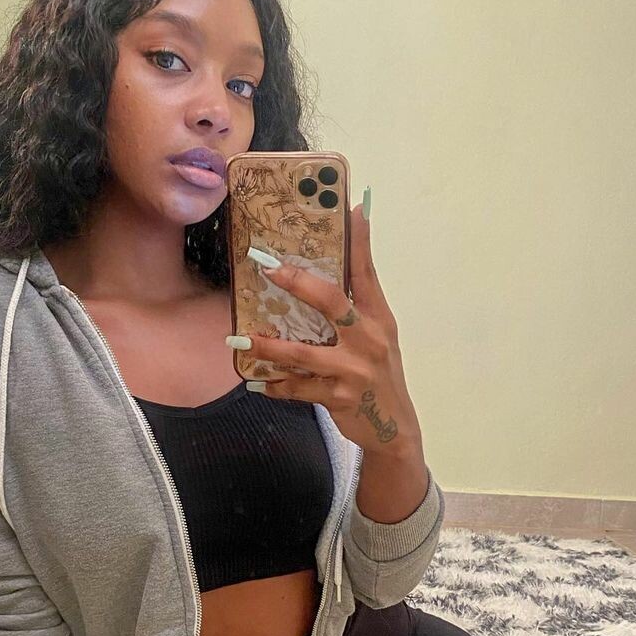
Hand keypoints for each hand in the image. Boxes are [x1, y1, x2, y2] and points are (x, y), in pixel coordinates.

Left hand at [235, 190, 422, 457]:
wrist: (394, 428)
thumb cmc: (379, 374)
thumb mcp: (378, 336)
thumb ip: (358, 304)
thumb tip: (340, 265)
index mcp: (378, 318)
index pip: (367, 272)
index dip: (359, 240)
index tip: (351, 207)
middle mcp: (368, 339)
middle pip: (332, 301)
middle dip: (298, 283)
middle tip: (267, 269)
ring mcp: (354, 370)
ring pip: (303, 353)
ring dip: (268, 347)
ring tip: (240, 341)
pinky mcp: (339, 397)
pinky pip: (298, 389)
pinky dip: (275, 386)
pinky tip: (256, 383)